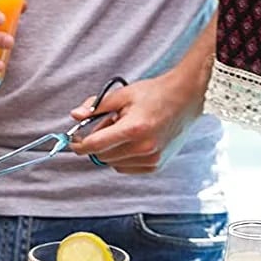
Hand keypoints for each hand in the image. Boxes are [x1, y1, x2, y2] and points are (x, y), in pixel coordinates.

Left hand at [68, 70, 204, 172]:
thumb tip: (75, 115)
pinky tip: (132, 140)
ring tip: (124, 130)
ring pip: (113, 163)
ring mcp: (152, 159)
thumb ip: (96, 107)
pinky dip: (122, 157)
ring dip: (110, 150)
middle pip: (102, 155)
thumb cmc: (155, 94)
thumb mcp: (122, 95)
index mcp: (134, 129)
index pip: (95, 145)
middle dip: (97, 142)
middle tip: (108, 124)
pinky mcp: (157, 165)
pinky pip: (127, 167)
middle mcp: (144, 147)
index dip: (79, 144)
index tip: (74, 140)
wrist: (187, 98)